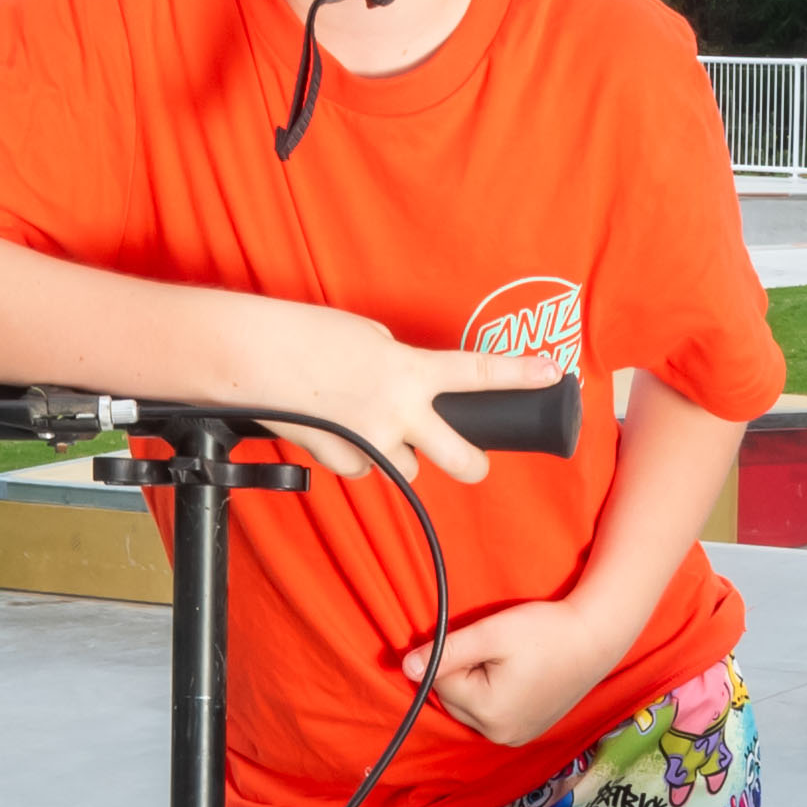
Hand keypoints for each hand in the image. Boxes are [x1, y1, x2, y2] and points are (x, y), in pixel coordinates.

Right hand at [273, 309, 506, 495]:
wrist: (254, 355)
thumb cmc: (308, 335)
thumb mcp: (369, 338)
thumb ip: (402, 368)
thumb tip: (414, 395)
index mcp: (410, 370)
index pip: (478, 372)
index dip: (519, 373)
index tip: (552, 372)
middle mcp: (399, 412)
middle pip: (457, 458)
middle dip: (472, 465)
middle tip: (475, 464)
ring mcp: (371, 443)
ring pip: (405, 470)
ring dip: (396, 456)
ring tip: (365, 425)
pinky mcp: (340, 461)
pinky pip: (360, 470)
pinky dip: (353, 457)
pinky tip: (332, 431)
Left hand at [416, 596, 618, 745]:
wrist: (595, 639)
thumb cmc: (545, 631)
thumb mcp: (491, 634)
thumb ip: (446, 651)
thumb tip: (405, 668)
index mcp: (489, 713)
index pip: (441, 682)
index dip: (457, 654)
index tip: (486, 641)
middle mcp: (499, 735)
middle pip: (454, 699)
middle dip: (466, 672)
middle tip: (501, 651)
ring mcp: (514, 739)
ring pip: (470, 708)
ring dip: (478, 684)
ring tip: (512, 663)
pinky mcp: (525, 734)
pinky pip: (490, 715)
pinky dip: (494, 695)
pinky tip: (519, 677)